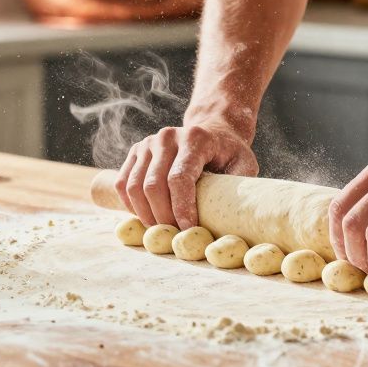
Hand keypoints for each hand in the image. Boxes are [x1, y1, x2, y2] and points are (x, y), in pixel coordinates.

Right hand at [115, 121, 257, 229]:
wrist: (211, 130)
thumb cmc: (229, 153)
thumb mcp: (244, 164)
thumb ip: (238, 187)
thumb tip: (230, 218)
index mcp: (195, 138)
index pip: (179, 178)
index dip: (180, 208)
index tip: (188, 230)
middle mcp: (168, 137)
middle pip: (153, 185)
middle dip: (162, 217)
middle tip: (174, 236)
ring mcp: (148, 143)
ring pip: (134, 187)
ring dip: (146, 215)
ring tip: (162, 230)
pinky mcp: (136, 151)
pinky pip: (123, 184)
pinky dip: (131, 206)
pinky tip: (147, 217)